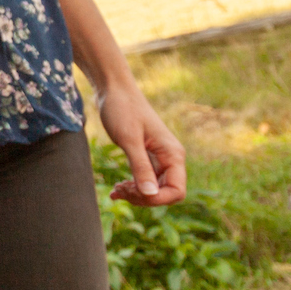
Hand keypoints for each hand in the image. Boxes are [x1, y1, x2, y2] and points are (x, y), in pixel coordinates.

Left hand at [96, 81, 186, 206]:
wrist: (113, 90)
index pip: (177, 191)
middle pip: (165, 194)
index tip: (132, 192)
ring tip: (115, 190)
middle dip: (143, 198)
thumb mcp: (129, 139)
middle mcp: (170, 159)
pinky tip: (116, 190)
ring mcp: (159, 159)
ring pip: (154, 189)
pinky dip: (132, 187)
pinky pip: (144, 181)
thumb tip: (151, 195)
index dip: (157, 199)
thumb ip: (141, 167)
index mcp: (173, 154)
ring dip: (136, 194)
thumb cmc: (122, 109)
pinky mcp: (146, 157)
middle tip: (119, 189)